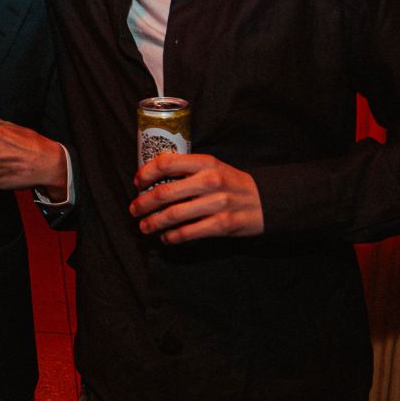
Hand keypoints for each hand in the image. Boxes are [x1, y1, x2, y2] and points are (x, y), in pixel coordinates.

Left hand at [129, 152, 263, 243]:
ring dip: (153, 223)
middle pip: (164, 192)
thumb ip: (187, 169)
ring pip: (172, 215)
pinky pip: (188, 233)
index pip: (166, 163)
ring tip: (144, 226)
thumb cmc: (231, 183)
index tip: (137, 183)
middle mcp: (209, 181)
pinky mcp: (222, 225)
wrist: (265, 201)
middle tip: (134, 209)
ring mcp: (216, 204)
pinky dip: (172, 237)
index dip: (146, 173)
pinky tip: (166, 238)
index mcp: (205, 162)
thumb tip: (152, 179)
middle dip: (143, 203)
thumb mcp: (213, 167)